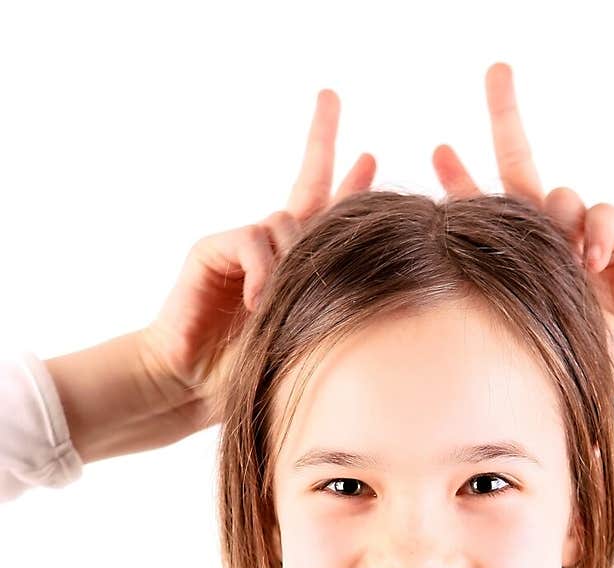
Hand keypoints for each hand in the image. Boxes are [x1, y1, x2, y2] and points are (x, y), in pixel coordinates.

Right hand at [137, 90, 375, 428]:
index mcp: (299, 268)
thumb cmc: (255, 374)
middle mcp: (271, 248)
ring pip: (287, 223)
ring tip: (278, 304)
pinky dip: (263, 271)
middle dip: (321, 137)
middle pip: (308, 182)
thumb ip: (332, 301)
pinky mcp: (212, 248)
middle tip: (330, 95)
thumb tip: (380, 271)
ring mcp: (241, 245)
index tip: (370, 155)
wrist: (195, 387)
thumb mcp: (309, 338)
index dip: (350, 183)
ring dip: (293, 259)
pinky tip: (259, 302)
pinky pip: (253, 240)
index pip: (328, 216)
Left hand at [432, 62, 613, 406]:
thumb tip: (457, 259)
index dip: (461, 177)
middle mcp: (550, 234)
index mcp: (518, 254)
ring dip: (556, 216)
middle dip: (506, 114)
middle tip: (496, 71)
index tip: (439, 149)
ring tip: (566, 258)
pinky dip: (597, 234)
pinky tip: (592, 261)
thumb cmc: (576, 355)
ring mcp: (586, 231)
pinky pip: (605, 215)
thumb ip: (496, 294)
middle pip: (520, 163)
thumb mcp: (524, 329)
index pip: (482, 207)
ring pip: (559, 196)